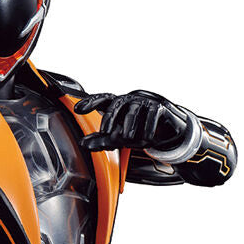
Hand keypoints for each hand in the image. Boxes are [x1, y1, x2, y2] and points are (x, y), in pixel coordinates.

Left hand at [74, 90, 191, 154]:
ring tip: (128, 138)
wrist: (166, 132)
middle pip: (117, 103)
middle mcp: (130, 101)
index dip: (90, 102)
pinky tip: (148, 138)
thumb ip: (102, 140)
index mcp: (119, 106)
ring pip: (134, 111)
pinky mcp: (160, 107)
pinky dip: (148, 128)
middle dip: (109, 118)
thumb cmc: (139, 131)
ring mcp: (145, 102)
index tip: (78, 109)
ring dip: (129, 126)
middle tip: (105, 132)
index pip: (103, 100)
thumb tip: (83, 144)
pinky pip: (152, 115)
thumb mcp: (119, 138)